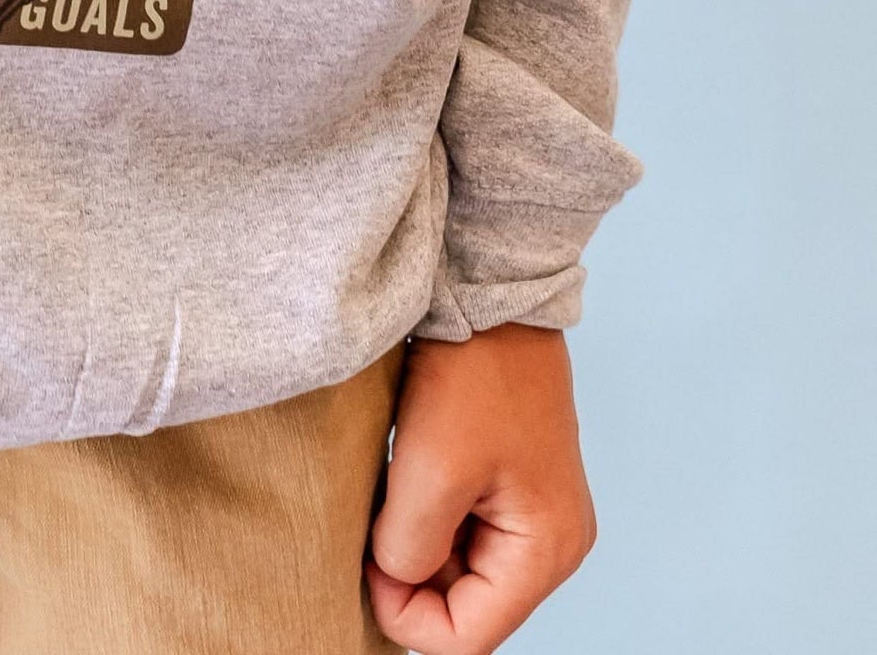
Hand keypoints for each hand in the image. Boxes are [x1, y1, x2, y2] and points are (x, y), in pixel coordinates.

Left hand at [368, 326, 596, 654]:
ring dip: (413, 545)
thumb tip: (393, 580)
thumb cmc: (474, 375)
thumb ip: (409, 547)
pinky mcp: (507, 481)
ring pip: (457, 568)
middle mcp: (550, 542)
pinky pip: (458, 528)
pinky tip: (399, 480)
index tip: (364, 565)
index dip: (407, 616)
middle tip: (367, 529)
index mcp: (546, 551)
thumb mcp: (431, 469)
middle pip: (466, 605)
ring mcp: (531, 511)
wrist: (488, 295)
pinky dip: (423, 516)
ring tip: (384, 496)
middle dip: (409, 579)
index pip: (470, 635)